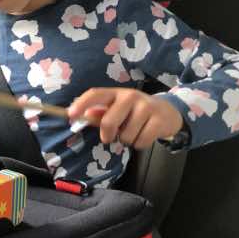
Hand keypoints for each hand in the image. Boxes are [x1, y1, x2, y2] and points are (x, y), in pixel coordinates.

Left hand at [67, 88, 183, 149]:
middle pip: (109, 121)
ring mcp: (146, 107)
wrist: (168, 112)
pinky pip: (141, 141)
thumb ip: (100, 114)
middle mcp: (130, 96)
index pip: (96, 94)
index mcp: (116, 93)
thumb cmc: (135, 112)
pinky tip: (144, 135)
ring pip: (126, 135)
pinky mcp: (158, 120)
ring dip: (127, 140)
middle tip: (111, 137)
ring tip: (134, 132)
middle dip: (108, 134)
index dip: (82, 104)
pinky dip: (140, 144)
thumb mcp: (117, 110)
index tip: (71, 115)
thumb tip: (85, 115)